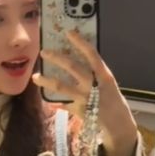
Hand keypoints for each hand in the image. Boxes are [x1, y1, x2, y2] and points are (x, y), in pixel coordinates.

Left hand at [31, 30, 136, 146]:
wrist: (119, 123)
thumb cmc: (112, 99)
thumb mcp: (107, 83)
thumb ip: (93, 73)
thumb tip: (73, 61)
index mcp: (104, 75)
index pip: (92, 54)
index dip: (80, 42)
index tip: (69, 32)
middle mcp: (94, 84)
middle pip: (73, 67)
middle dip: (57, 58)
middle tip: (44, 52)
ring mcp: (85, 97)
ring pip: (62, 86)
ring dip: (47, 81)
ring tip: (35, 77)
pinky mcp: (78, 110)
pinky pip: (63, 103)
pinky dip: (55, 101)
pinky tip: (47, 100)